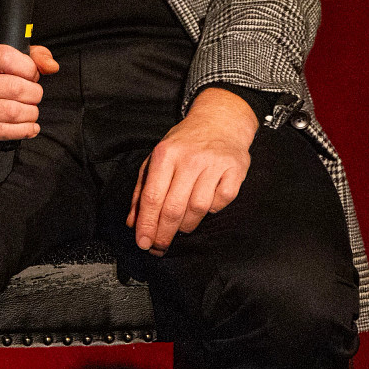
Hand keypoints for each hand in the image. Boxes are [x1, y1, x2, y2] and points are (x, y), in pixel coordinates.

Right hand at [0, 43, 58, 148]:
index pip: (7, 57)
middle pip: (14, 87)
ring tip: (29, 111)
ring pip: (13, 112)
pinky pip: (6, 131)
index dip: (28, 68)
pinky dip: (25, 130)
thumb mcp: (6, 61)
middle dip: (34, 94)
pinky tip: (29, 126)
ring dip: (31, 113)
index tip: (30, 75)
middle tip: (32, 96)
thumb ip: (34, 57)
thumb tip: (51, 66)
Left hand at [127, 87, 256, 254]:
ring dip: (187, 225)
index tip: (142, 242)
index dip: (147, 224)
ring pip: (198, 208)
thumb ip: (142, 191)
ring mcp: (214, 164)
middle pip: (174, 207)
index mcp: (165, 154)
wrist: (219, 121)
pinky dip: (213, 210)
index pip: (152, 197)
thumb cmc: (184, 144)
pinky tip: (206, 206)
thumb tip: (133, 222)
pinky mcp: (235, 170)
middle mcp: (189, 159)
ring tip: (181, 228)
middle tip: (159, 247)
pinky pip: (221, 202)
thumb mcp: (157, 159)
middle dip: (164, 232)